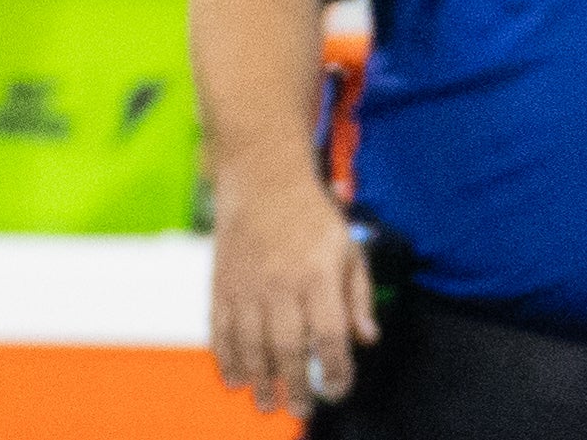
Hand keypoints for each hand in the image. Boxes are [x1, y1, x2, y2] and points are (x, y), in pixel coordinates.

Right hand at [208, 168, 376, 416]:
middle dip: (294, 386)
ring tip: (266, 403)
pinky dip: (225, 357)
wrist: (262, 176)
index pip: (329, 336)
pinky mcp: (221, 282)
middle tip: (301, 409)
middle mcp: (280, 282)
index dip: (334, 371)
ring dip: (258, 380)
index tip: (337, 390)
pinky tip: (234, 378)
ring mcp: (246, 283)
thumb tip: (366, 340)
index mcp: (317, 275)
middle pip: (287, 348)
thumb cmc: (312, 215)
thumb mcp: (349, 249)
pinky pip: (219, 327)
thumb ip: (359, 296)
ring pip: (250, 343)